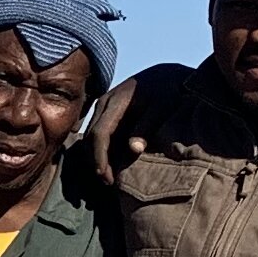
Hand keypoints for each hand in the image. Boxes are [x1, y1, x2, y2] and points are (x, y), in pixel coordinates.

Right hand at [82, 64, 188, 184]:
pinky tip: (113, 163)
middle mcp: (103, 104)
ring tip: (111, 175)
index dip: (100, 157)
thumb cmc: (166, 91)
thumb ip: (147, 127)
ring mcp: (103, 107)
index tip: (107, 176)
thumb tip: (133, 149)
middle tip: (109, 181)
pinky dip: (103, 150)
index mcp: (115, 102)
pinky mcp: (106, 112)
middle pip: (90, 137)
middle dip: (97, 161)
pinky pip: (99, 133)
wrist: (165, 75)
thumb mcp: (162, 107)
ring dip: (98, 157)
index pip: (99, 134)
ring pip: (91, 137)